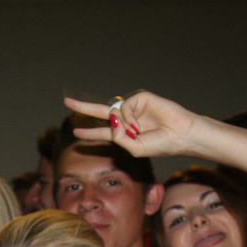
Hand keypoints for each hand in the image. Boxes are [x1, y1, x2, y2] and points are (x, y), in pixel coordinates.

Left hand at [63, 91, 200, 158]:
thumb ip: (118, 137)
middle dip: (83, 107)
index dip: (89, 131)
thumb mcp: (134, 148)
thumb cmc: (160, 145)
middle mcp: (126, 119)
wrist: (180, 134)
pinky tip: (138, 125)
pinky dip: (128, 117)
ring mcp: (133, 108)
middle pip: (100, 111)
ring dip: (122, 125)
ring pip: (115, 112)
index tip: (76, 130)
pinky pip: (124, 106)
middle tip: (66, 102)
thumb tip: (110, 118)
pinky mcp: (140, 98)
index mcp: (124, 133)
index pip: (103, 131)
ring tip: (137, 132)